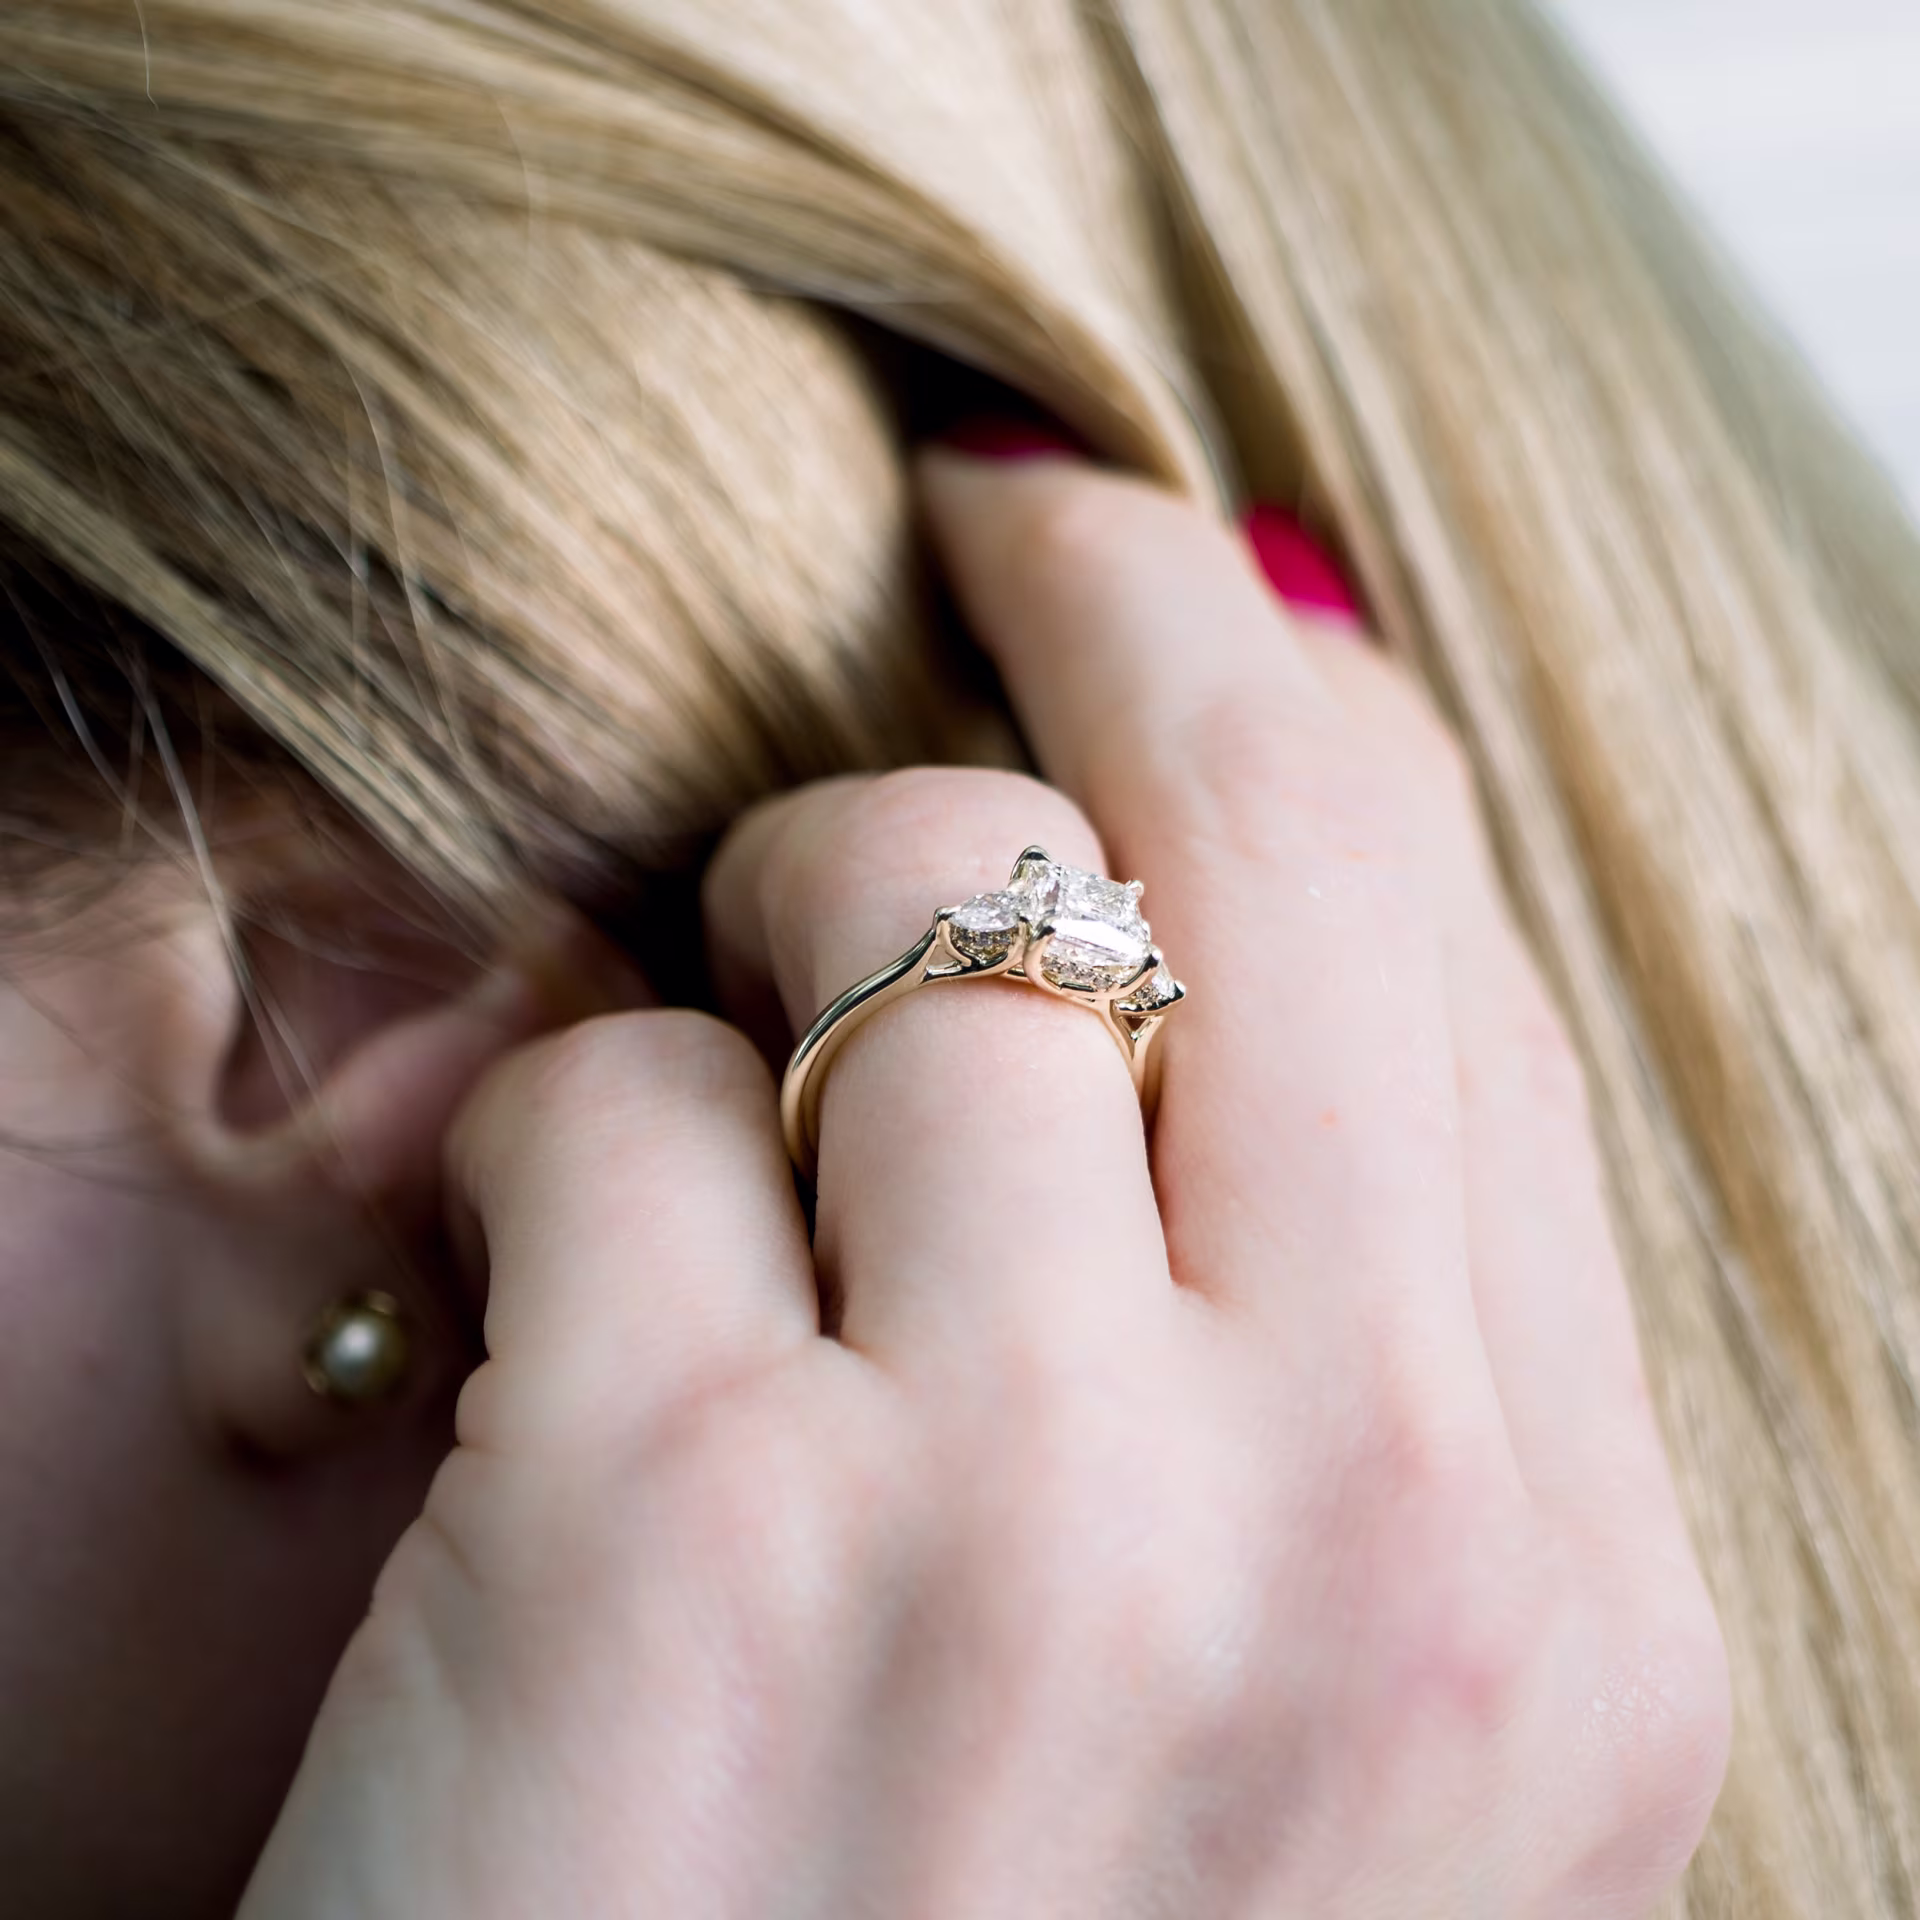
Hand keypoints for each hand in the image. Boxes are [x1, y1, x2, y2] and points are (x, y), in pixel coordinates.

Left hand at [243, 451, 1728, 1916]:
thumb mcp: (1303, 1709)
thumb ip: (1329, 1317)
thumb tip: (1263, 876)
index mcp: (1554, 1601)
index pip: (1453, 962)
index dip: (1291, 715)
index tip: (1162, 589)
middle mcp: (1355, 1538)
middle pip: (1260, 825)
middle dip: (1107, 596)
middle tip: (987, 521)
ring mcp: (1026, 1528)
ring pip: (916, 908)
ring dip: (777, 932)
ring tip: (729, 1097)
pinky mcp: (679, 1542)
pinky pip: (616, 1088)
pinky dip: (563, 1139)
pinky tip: (558, 1317)